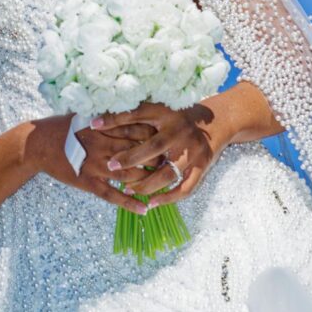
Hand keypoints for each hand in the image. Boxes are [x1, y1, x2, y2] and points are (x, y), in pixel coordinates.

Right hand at [24, 113, 160, 215]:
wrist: (38, 144)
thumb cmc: (62, 126)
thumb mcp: (85, 114)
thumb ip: (107, 115)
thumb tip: (130, 109)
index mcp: (103, 127)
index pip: (136, 130)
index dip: (155, 135)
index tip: (169, 139)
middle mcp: (102, 146)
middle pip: (137, 153)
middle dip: (156, 159)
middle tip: (172, 162)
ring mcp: (95, 166)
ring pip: (129, 176)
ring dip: (147, 181)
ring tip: (163, 186)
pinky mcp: (88, 182)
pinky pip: (112, 196)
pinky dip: (129, 203)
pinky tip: (144, 209)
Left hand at [93, 99, 232, 212]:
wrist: (218, 121)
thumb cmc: (180, 115)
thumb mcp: (161, 107)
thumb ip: (137, 111)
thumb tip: (102, 115)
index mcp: (168, 113)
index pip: (136, 114)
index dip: (114, 118)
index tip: (92, 124)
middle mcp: (180, 131)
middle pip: (152, 147)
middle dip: (130, 158)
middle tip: (110, 166)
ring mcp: (193, 151)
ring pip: (167, 173)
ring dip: (146, 184)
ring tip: (128, 189)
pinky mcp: (202, 166)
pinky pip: (185, 188)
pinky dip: (168, 198)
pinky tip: (152, 203)